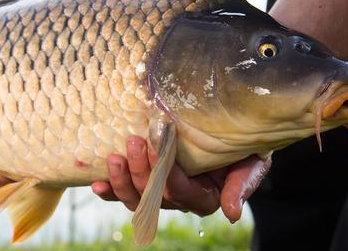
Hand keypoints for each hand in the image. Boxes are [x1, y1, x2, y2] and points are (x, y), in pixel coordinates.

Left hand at [91, 136, 270, 221]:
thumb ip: (243, 184)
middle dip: (141, 169)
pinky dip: (109, 190)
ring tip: (113, 158)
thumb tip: (232, 213)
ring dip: (121, 180)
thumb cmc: (243, 146)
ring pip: (136, 198)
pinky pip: (123, 194)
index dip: (165, 170)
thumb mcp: (252, 162)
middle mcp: (179, 198)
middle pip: (154, 195)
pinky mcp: (144, 184)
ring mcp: (159, 193)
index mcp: (205, 197)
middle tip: (133, 141)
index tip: (156, 142)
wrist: (233, 134)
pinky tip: (96, 184)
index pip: (180, 191)